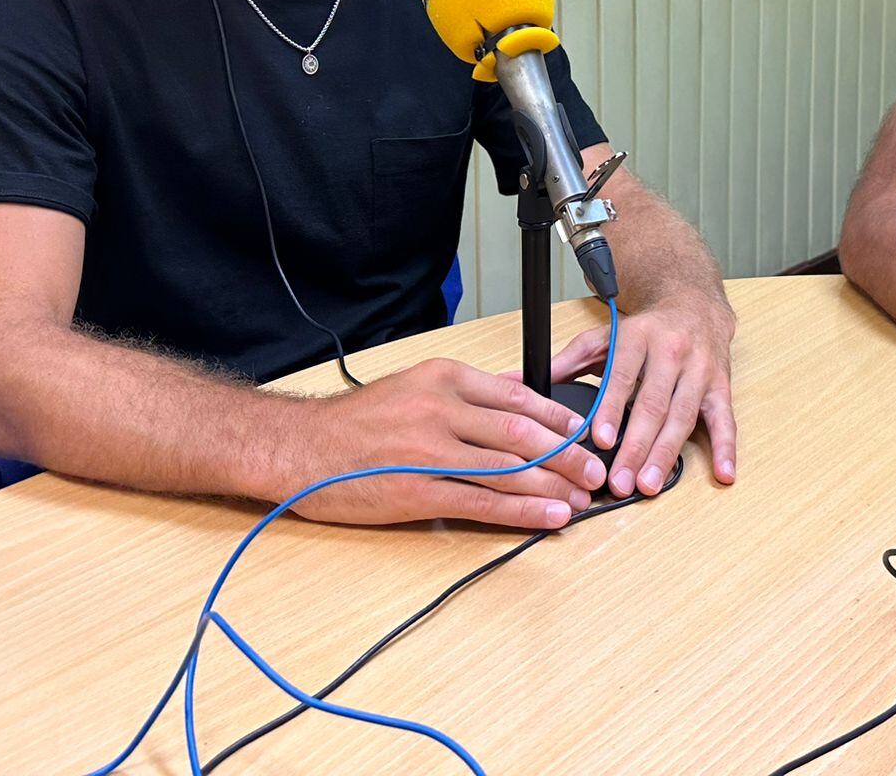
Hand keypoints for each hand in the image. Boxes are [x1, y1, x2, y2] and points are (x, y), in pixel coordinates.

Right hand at [283, 357, 605, 527]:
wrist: (299, 448)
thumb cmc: (355, 422)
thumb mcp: (413, 386)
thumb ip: (465, 393)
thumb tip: (517, 394)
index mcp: (444, 378)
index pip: (519, 397)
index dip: (560, 418)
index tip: (586, 432)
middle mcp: (442, 409)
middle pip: (523, 433)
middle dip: (568, 454)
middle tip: (596, 471)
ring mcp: (430, 451)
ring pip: (508, 469)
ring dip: (553, 485)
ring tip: (582, 497)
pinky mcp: (417, 492)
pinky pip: (481, 503)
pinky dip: (522, 511)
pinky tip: (548, 517)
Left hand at [547, 290, 736, 496]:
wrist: (693, 301)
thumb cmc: (644, 329)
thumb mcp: (602, 336)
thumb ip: (564, 362)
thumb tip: (517, 382)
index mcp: (638, 339)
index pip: (621, 376)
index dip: (611, 408)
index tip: (598, 438)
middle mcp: (671, 352)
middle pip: (653, 404)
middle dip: (636, 446)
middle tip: (621, 481)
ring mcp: (700, 370)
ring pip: (683, 416)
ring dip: (667, 453)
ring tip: (650, 485)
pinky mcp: (721, 385)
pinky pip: (725, 419)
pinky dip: (727, 448)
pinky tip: (723, 474)